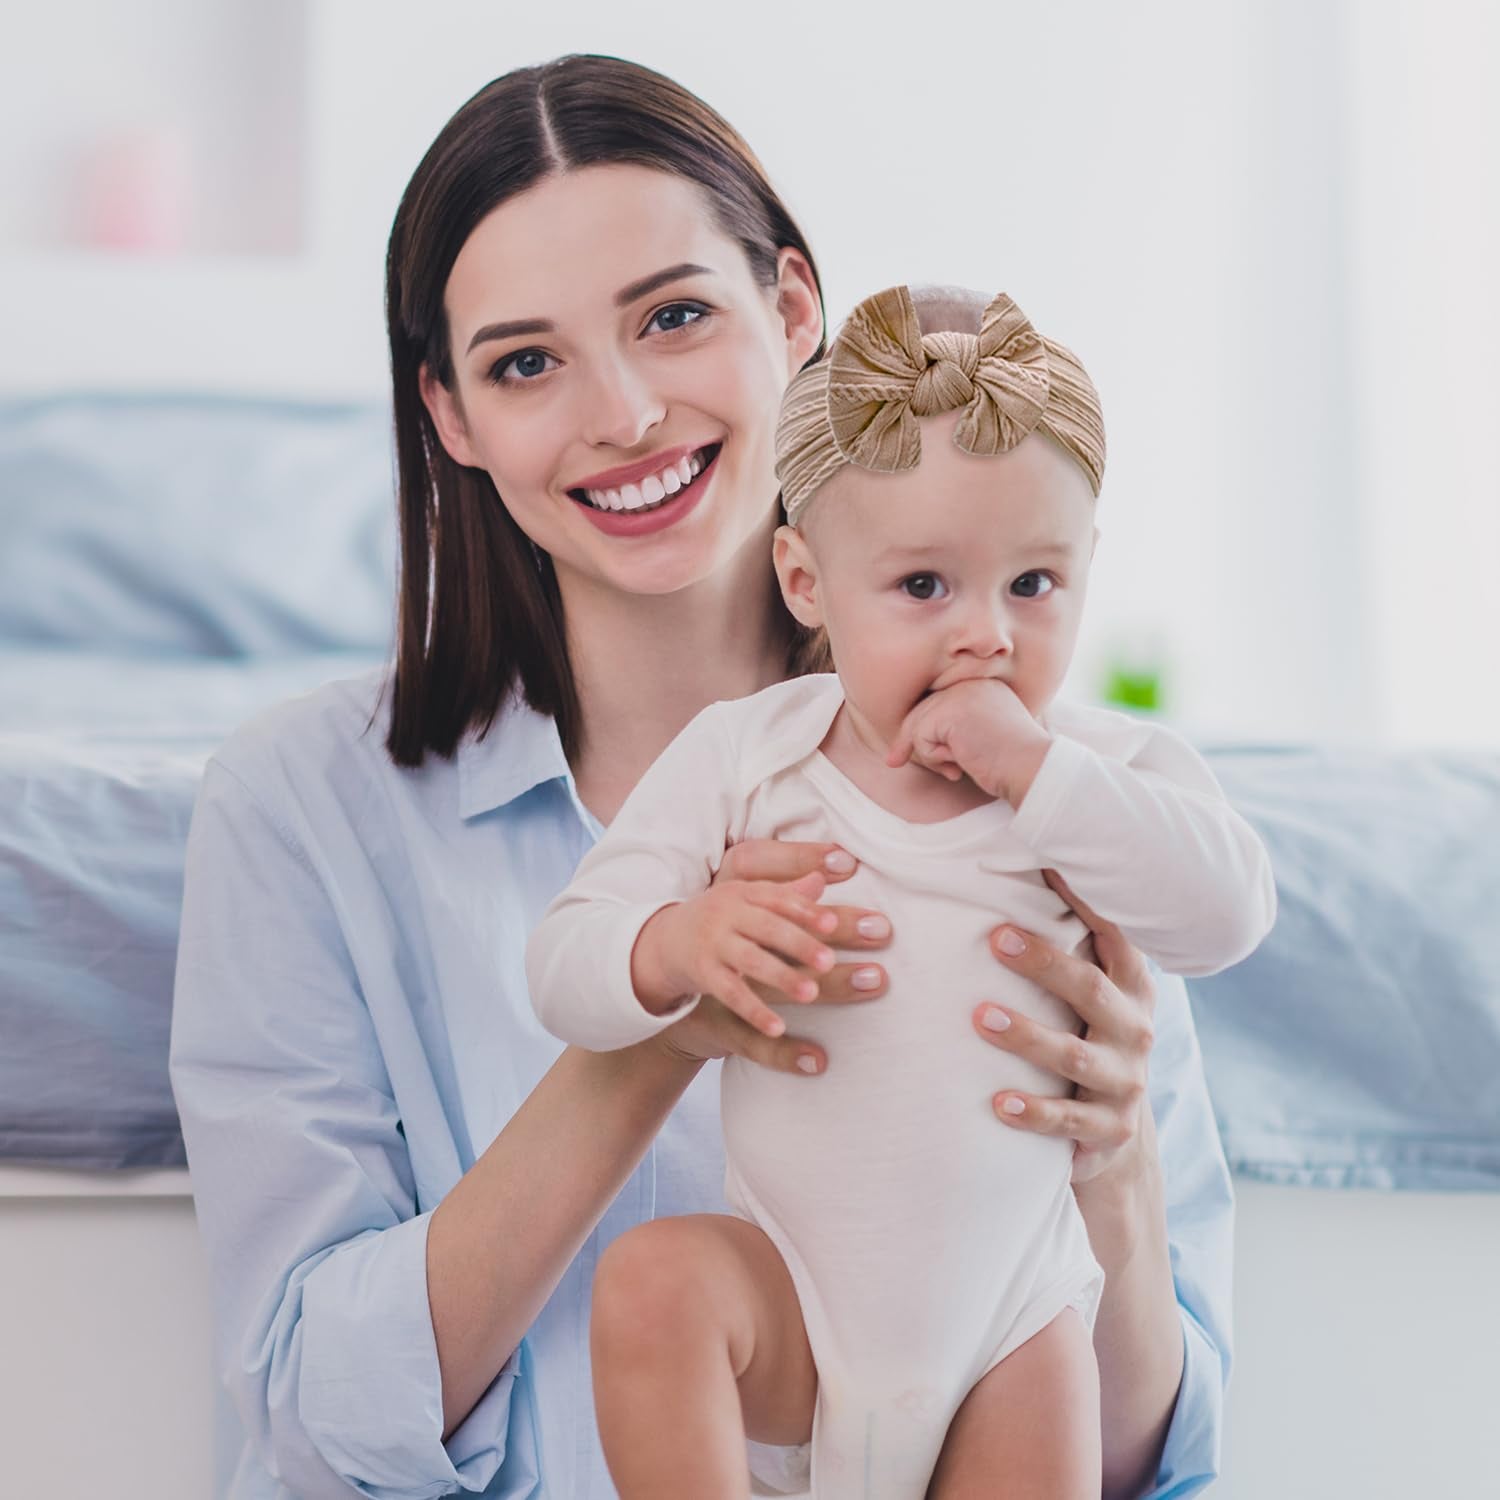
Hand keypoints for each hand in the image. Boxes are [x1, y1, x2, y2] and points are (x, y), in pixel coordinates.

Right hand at [652, 839, 891, 1075]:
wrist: (665, 941)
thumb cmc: (723, 920)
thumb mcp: (749, 901)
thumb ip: (786, 893)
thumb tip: (822, 878)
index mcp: (744, 892)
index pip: (778, 897)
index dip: (805, 910)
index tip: (832, 924)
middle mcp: (727, 913)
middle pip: (767, 927)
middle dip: (799, 944)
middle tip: (829, 962)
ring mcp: (713, 943)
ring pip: (751, 961)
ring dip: (782, 977)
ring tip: (811, 993)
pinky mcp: (703, 974)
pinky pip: (731, 993)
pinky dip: (754, 1011)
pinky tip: (778, 1028)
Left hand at [886, 679, 1050, 803]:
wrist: (1031, 768)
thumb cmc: (1012, 762)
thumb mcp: (981, 737)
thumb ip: (953, 731)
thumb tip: (904, 744)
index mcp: (982, 685)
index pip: (938, 704)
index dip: (925, 732)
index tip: (921, 755)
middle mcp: (970, 682)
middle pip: (922, 711)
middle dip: (914, 743)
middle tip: (908, 763)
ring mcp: (960, 693)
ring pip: (917, 725)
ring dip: (931, 754)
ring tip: (956, 766)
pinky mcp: (949, 710)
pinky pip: (919, 737)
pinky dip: (933, 757)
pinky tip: (959, 763)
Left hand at [972, 870, 1155, 1184]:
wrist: (1111, 1132)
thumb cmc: (1083, 1036)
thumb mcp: (1086, 993)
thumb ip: (1065, 942)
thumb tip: (1017, 862)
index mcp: (1129, 986)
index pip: (1113, 935)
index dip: (1084, 902)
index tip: (1044, 865)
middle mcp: (1133, 1029)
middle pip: (1090, 989)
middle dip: (1044, 963)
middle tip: (994, 938)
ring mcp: (1124, 1080)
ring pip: (1073, 1055)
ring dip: (1025, 1035)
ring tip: (978, 1017)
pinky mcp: (1107, 1128)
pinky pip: (1066, 1119)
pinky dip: (1032, 1111)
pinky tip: (996, 1101)